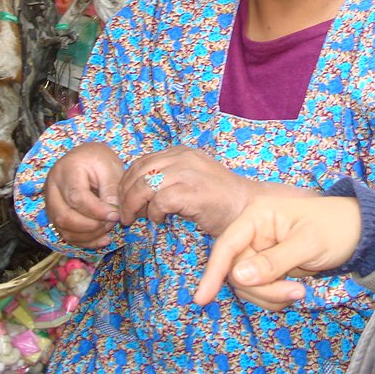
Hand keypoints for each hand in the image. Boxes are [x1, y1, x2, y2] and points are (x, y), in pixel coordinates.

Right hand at [44, 142, 124, 247]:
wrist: (84, 158)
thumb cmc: (98, 160)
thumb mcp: (110, 167)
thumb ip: (111, 189)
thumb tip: (113, 213)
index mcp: (67, 170)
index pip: (76, 197)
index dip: (97, 211)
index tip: (115, 215)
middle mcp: (52, 186)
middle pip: (64, 216)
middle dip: (90, 226)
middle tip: (111, 223)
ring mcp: (50, 201)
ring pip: (62, 227)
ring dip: (87, 235)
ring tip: (107, 230)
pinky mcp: (54, 213)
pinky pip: (64, 232)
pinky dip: (83, 240)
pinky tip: (102, 240)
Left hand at [119, 146, 314, 236]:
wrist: (249, 208)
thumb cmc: (219, 201)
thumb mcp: (191, 180)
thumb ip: (168, 179)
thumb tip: (136, 193)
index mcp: (182, 153)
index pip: (142, 162)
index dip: (127, 182)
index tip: (125, 201)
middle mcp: (183, 158)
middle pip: (139, 172)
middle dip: (126, 195)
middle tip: (126, 214)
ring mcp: (188, 173)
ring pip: (144, 185)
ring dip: (134, 205)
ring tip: (136, 219)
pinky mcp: (192, 192)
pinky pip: (159, 201)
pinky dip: (155, 213)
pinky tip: (161, 220)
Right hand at [194, 195, 361, 309]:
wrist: (359, 232)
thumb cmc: (336, 228)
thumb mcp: (308, 244)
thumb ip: (272, 261)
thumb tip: (237, 276)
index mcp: (258, 215)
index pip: (227, 245)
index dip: (213, 271)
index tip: (202, 298)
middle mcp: (253, 232)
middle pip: (236, 271)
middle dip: (262, 289)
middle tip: (296, 294)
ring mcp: (259, 250)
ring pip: (246, 285)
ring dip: (270, 296)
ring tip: (301, 293)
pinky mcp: (267, 266)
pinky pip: (259, 289)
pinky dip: (274, 297)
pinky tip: (296, 292)